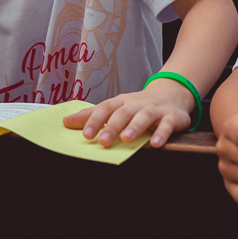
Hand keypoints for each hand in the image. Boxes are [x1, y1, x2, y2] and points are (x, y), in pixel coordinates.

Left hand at [62, 78, 193, 147]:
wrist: (171, 94)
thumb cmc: (137, 105)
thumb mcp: (115, 108)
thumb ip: (92, 116)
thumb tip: (65, 122)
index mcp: (121, 102)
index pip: (105, 108)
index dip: (95, 120)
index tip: (85, 134)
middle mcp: (136, 105)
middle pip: (122, 113)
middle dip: (112, 126)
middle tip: (102, 141)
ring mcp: (154, 110)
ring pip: (144, 117)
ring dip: (135, 127)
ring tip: (126, 139)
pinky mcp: (171, 118)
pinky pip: (166, 125)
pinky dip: (161, 134)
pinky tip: (156, 144)